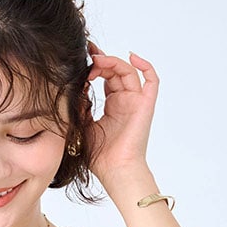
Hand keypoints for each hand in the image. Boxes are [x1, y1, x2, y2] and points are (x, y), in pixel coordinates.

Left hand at [84, 41, 159, 184]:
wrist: (114, 170)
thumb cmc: (100, 156)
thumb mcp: (82, 125)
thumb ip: (80, 105)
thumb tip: (75, 85)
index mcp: (112, 106)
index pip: (105, 78)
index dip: (94, 67)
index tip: (82, 57)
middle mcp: (125, 102)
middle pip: (116, 72)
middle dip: (101, 61)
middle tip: (88, 56)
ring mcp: (136, 102)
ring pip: (128, 72)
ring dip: (113, 63)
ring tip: (97, 61)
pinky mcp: (145, 105)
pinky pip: (151, 80)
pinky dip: (145, 66)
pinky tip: (131, 57)